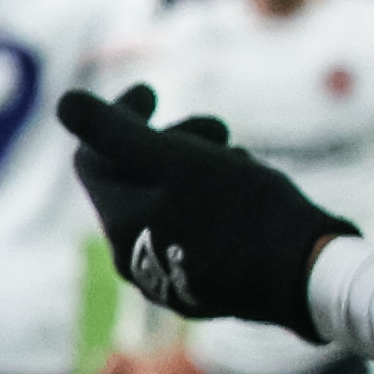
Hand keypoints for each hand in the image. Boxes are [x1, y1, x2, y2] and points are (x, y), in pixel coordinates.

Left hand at [58, 87, 354, 336]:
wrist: (309, 277)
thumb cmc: (245, 211)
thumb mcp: (180, 159)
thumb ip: (117, 132)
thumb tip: (63, 102)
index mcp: (121, 226)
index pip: (92, 160)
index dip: (116, 117)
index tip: (151, 89)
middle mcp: (132, 258)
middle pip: (132, 179)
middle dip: (169, 141)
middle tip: (217, 129)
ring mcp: (167, 277)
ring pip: (167, 200)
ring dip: (196, 166)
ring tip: (239, 161)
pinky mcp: (202, 284)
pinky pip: (193, 227)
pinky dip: (212, 198)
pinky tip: (247, 193)